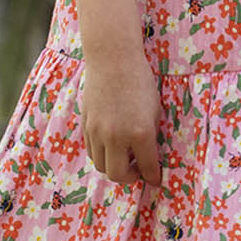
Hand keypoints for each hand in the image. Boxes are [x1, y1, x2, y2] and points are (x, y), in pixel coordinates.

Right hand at [79, 48, 162, 186]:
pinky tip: (112, 145)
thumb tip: (149, 156)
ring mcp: (98, 132)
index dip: (153, 177)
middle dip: (129, 178)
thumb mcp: (154, 110)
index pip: (147, 167)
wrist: (113, 60)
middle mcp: (116, 137)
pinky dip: (102, 154)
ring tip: (125, 157)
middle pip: (117, 175)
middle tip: (138, 170)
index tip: (155, 180)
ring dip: (114, 166)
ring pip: (101, 165)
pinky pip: (92, 151)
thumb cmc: (140, 81)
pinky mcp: (85, 125)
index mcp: (140, 133)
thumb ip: (151, 135)